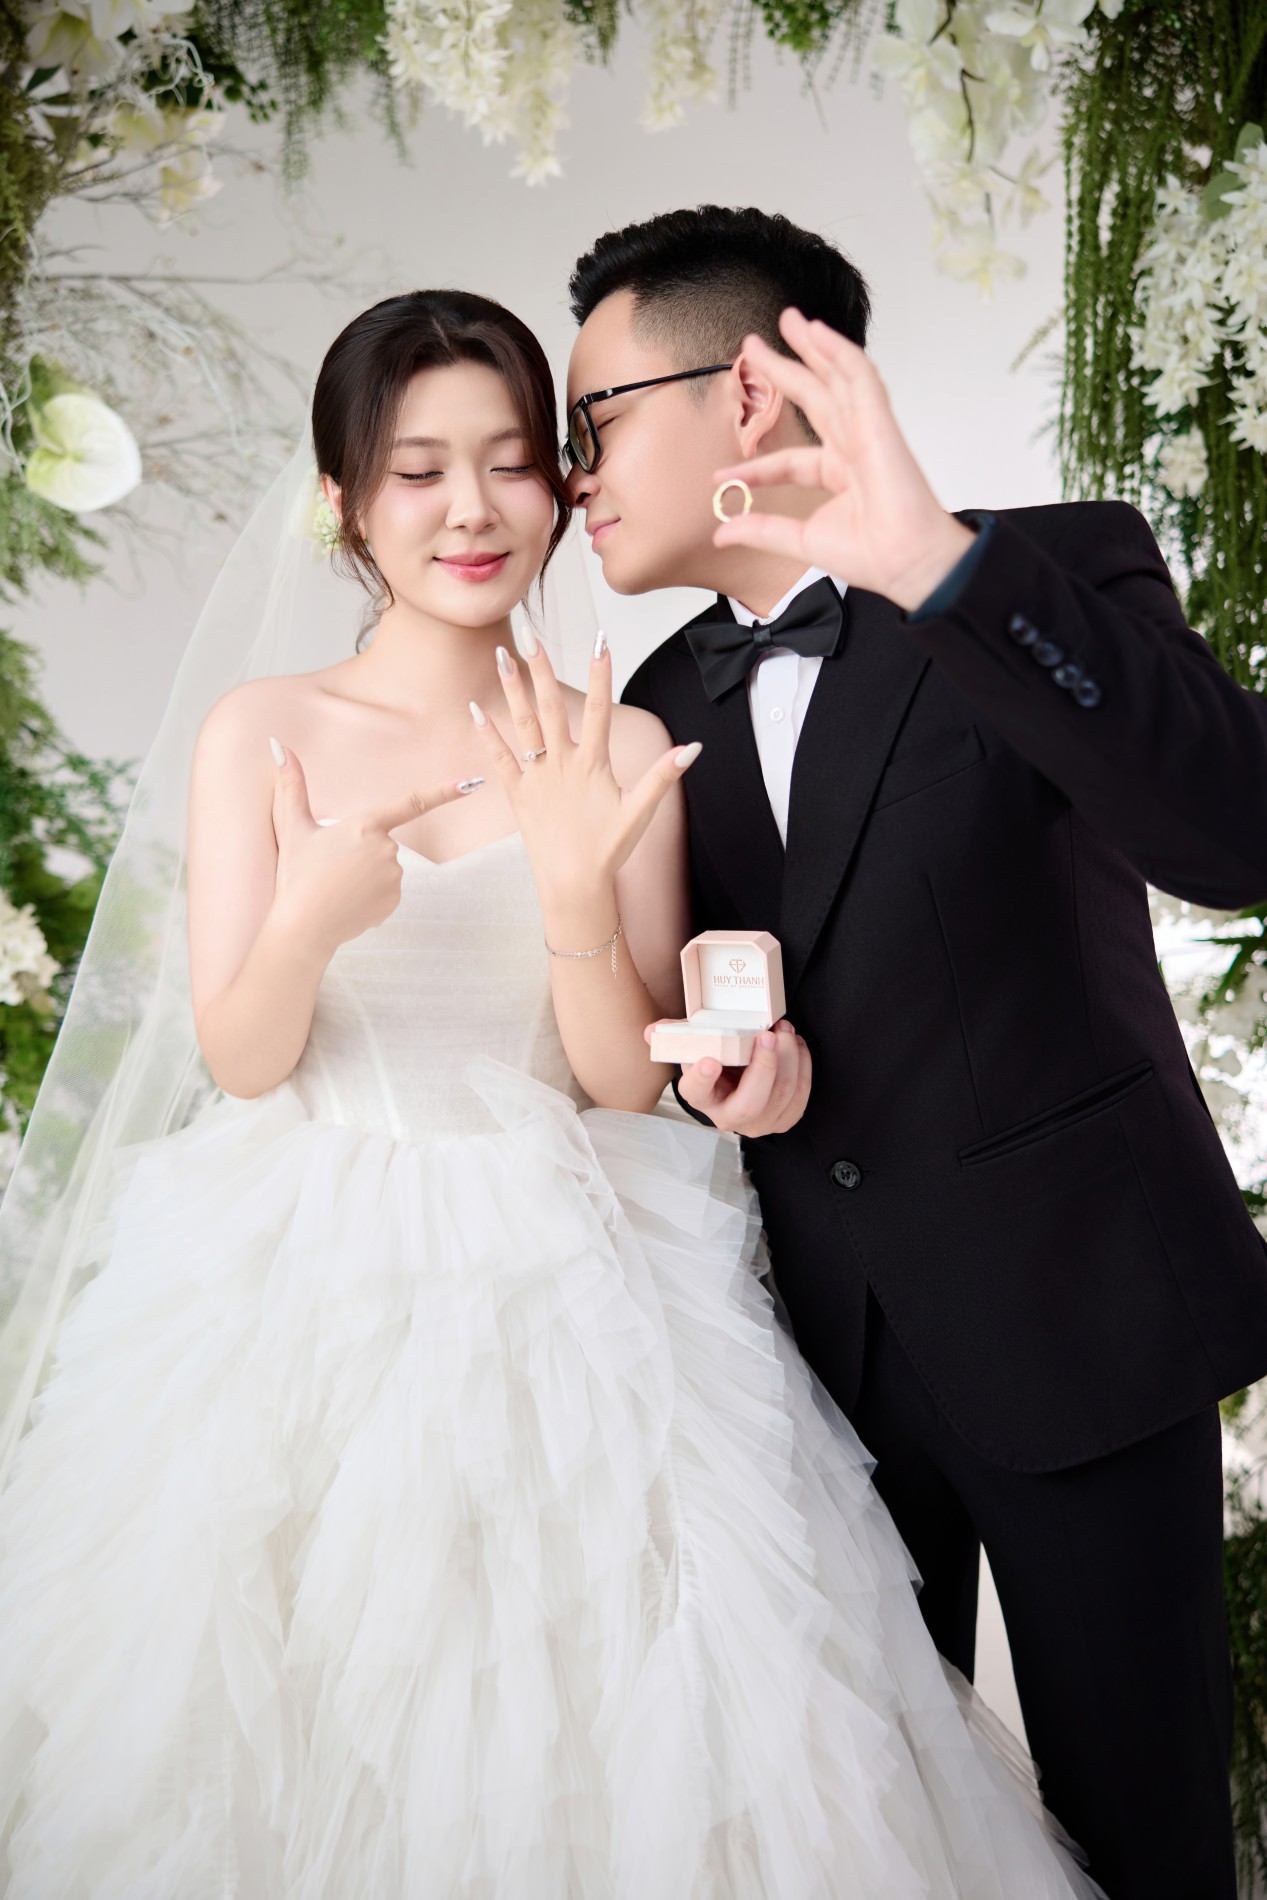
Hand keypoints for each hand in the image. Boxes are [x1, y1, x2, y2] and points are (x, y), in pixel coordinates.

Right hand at [269, 742, 472, 952]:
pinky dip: (370, 894)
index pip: (413, 803)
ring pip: (385, 866)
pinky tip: (349, 902)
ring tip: (337, 886)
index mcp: (365, 825)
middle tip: (331, 869)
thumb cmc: (296, 875)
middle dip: (360, 851)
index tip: (472, 783)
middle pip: (382, 841)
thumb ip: (292, 785)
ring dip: (364, 874)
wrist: (302, 928)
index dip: (445, 792)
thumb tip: (278, 745)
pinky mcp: (395, 900)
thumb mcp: (293, 827)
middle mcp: (387, 849)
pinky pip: (387, 889)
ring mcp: (394, 877)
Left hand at [470, 633, 700, 908]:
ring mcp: (537, 777)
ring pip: (523, 724)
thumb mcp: (640, 811)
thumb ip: (664, 775)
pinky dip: (487, 734)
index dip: (602, 673)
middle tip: (531, 635)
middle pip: (551, 707)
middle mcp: (562, 764)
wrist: (573, 883)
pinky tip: (475, 708)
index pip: (600, 708)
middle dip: (542, 669)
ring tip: (501, 656)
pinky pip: (499, 758)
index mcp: (593, 764)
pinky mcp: (518, 794)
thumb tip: (692, 748)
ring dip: (512, 689)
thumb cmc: (607, 849)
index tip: (600, 640)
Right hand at [645, 1016, 811, 1135]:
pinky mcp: (783, 1119)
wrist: (739, 1080)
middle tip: (768, 1034)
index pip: (695, 1093)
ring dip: (789, 1058)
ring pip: (781, 1095)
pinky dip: (802, 1066)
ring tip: (785, 1030)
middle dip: (764, 1067)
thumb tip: (651, 1032)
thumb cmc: (719, 1060)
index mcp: (702, 1098)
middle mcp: (728, 1117)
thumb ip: (677, 1036)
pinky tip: (796, 1046)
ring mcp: (758, 1123)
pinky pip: (800, 1097)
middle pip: (750, 1103)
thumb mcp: (696, 1048)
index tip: (709, 1060)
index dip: (702, 1078)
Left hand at [711, 308, 974, 613]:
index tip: (722, 477)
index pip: (789, 461)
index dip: (755, 467)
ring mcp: (866, 431)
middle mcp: (852, 447)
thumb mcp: (801, 541)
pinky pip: (859, 376)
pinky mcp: (879, 422)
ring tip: (789, 320)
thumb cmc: (873, 554)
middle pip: (814, 397)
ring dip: (813, 347)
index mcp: (838, 475)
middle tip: (754, 345)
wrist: (905, 561)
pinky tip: (818, 332)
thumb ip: (761, 530)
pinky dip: (839, 351)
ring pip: (836, 377)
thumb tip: (722, 532)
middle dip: (785, 368)